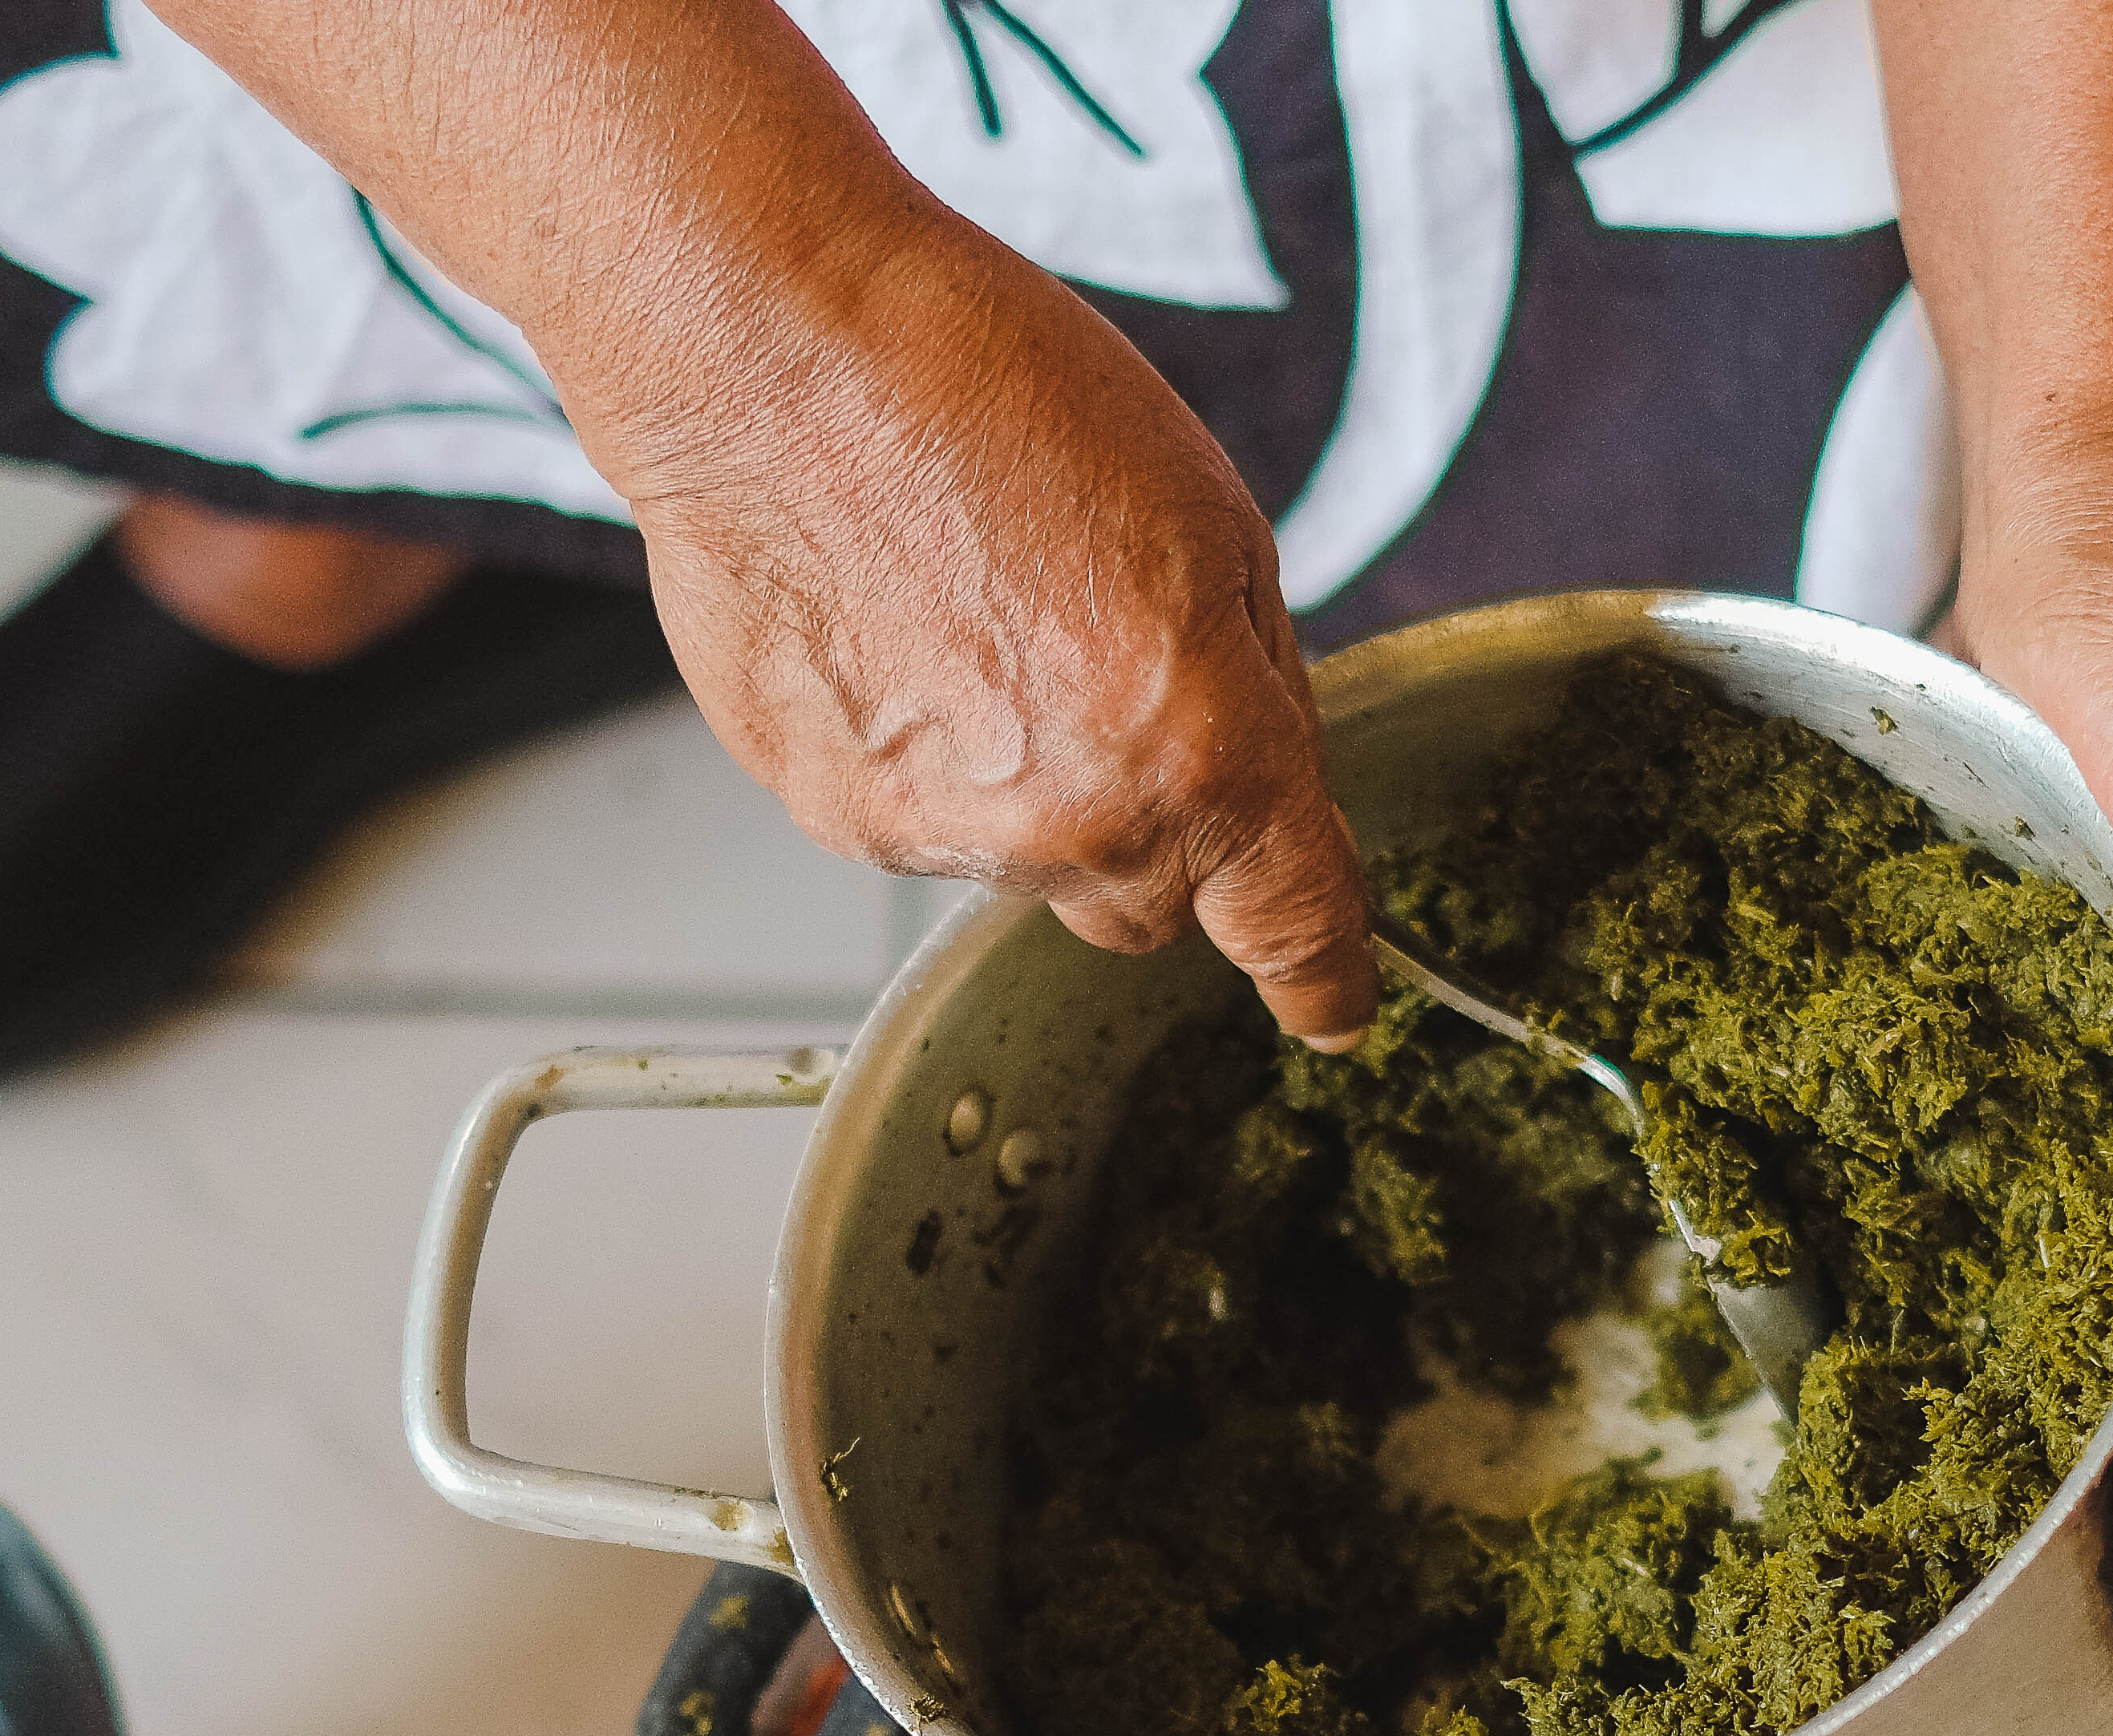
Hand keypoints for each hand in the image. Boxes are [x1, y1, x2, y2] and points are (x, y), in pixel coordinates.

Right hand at [551, 209, 1379, 1046]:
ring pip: (1035, 868)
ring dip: (1035, 788)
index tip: (1332, 1007)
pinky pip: (925, 827)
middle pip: (1155, 907)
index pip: (1291, 923)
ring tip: (983, 624)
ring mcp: (944, 834)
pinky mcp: (835, 815)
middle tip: (1108, 683)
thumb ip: (1260, 691)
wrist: (780, 351)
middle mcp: (1078, 823)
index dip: (1322, 975)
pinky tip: (902, 636)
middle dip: (1161, 830)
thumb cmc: (994, 396)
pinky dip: (930, 759)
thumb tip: (1275, 785)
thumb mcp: (1216, 525)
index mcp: (1203, 753)